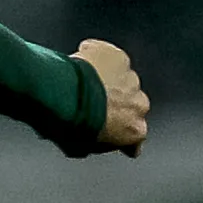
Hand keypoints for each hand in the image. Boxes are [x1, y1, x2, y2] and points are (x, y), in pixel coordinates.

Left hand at [76, 38, 147, 155]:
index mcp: (135, 130)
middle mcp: (140, 103)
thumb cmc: (68, 124)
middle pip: (131, 103)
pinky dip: (96, 56)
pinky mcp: (118, 56)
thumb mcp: (79, 147)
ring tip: (82, 81)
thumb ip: (93, 143)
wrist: (62, 94)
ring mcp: (130, 78)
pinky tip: (80, 60)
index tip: (109, 130)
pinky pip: (108, 55)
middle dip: (115, 102)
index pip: (134, 134)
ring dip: (107, 79)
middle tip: (91, 102)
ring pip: (121, 78)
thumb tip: (87, 141)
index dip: (119, 131)